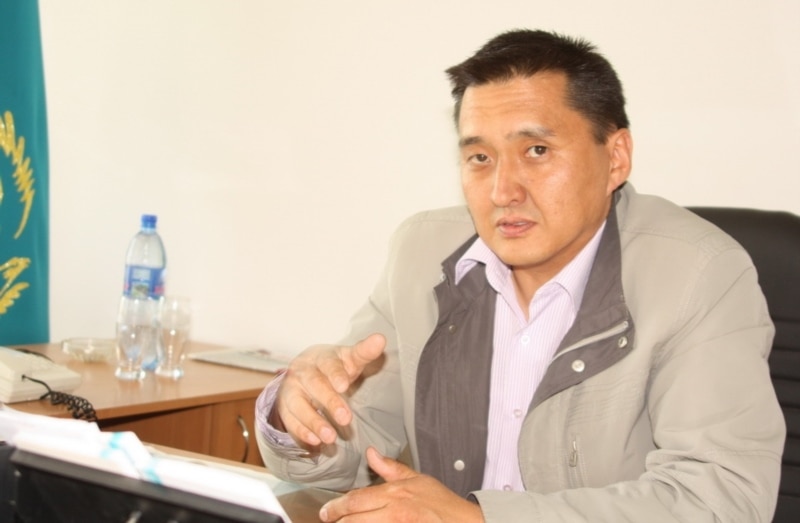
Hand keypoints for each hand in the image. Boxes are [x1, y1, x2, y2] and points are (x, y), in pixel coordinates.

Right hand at [271, 334, 385, 446]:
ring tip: (330, 437)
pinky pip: (290, 420)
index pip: (328, 364)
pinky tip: (315, 441)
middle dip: (329, 402)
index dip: (336, 374)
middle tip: (345, 418)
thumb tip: (380, 339)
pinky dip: (301, 431)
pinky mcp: (285, 407)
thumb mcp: (349, 358)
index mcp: (322, 357)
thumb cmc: (333, 366)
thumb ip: (365, 351)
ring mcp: (291, 389)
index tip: (344, 386)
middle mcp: (303, 371)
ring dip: (314, 422)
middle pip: (314, 384)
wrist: (306, 371)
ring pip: (298, 404)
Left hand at [319, 447, 483, 521]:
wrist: (465, 522)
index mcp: (395, 494)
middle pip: (354, 519)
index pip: (356, 500)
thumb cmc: (443, 504)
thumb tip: (372, 453)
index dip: (336, 508)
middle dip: (338, 521)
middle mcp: (394, 513)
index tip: (326, 512)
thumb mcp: (417, 480)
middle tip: (329, 520)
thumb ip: (391, 468)